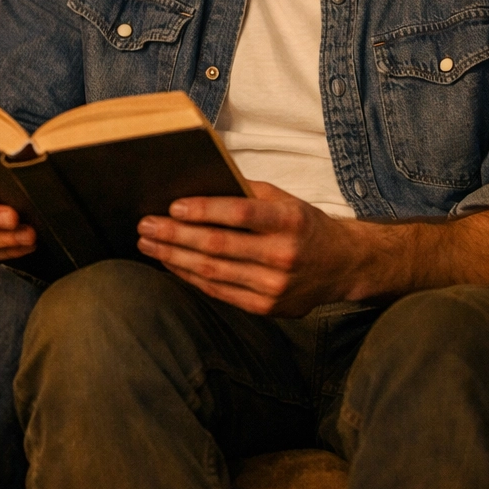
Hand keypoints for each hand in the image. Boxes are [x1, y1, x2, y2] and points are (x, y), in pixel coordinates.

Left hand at [136, 180, 355, 316]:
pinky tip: (171, 262)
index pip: (240, 213)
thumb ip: (245, 191)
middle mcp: (284, 254)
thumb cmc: (303, 224)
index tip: (172, 206)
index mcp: (289, 220)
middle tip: (146, 225)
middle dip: (176, 235)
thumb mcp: (284, 199)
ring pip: (214, 271)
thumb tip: (198, 181)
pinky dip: (190, 277)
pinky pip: (219, 291)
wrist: (342, 264)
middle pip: (219, 246)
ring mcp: (275, 286)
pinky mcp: (267, 308)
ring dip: (174, 257)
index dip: (204, 210)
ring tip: (149, 243)